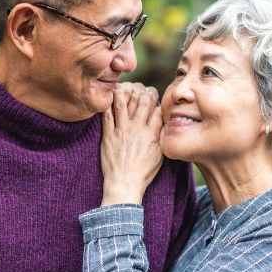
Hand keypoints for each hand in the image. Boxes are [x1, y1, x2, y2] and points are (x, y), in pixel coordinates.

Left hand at [100, 83, 163, 205]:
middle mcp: (137, 129)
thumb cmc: (143, 172)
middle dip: (143, 91)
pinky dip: (107, 104)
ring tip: (124, 87)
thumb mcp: (160, 154)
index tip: (153, 96)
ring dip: (124, 92)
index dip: (156, 99)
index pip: (157, 108)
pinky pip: (106, 115)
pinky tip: (108, 98)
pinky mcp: (108, 135)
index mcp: (152, 134)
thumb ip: (162, 136)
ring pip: (122, 103)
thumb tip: (165, 122)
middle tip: (140, 89)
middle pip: (142, 101)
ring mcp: (121, 131)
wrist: (124, 184)